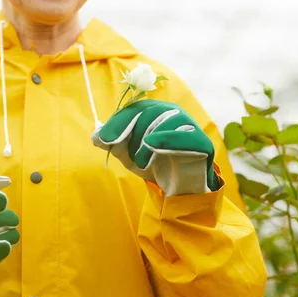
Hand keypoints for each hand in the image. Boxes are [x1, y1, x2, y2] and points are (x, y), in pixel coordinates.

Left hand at [92, 99, 220, 195]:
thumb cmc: (153, 165)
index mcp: (155, 111)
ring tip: (140, 162)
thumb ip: (113, 143)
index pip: (135, 109)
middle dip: (130, 134)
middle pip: (148, 113)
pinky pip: (182, 137)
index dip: (118, 123)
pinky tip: (151, 146)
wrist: (179, 187)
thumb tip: (96, 136)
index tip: (103, 140)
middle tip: (123, 154)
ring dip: (145, 143)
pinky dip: (164, 140)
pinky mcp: (201, 142)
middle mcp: (172, 112)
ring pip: (163, 122)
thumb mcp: (128, 154)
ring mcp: (188, 125)